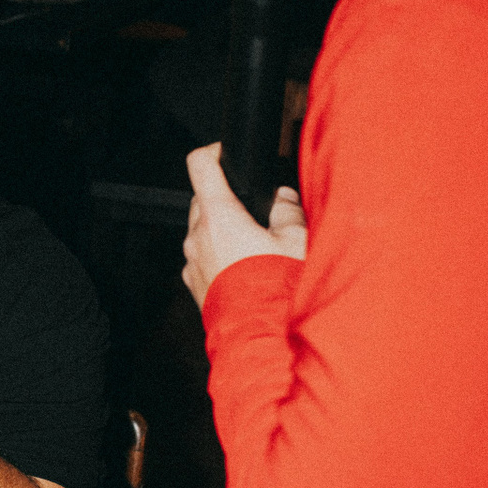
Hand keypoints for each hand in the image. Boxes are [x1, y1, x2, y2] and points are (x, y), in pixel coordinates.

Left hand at [182, 143, 307, 306]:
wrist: (260, 335)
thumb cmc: (277, 288)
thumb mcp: (296, 241)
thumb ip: (287, 211)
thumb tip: (281, 198)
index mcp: (218, 216)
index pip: (200, 166)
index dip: (213, 152)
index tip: (225, 153)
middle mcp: (197, 235)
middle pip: (202, 200)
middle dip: (224, 198)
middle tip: (255, 209)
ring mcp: (192, 260)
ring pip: (201, 230)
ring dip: (221, 228)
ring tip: (254, 243)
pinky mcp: (193, 282)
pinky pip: (202, 257)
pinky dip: (218, 253)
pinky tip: (244, 266)